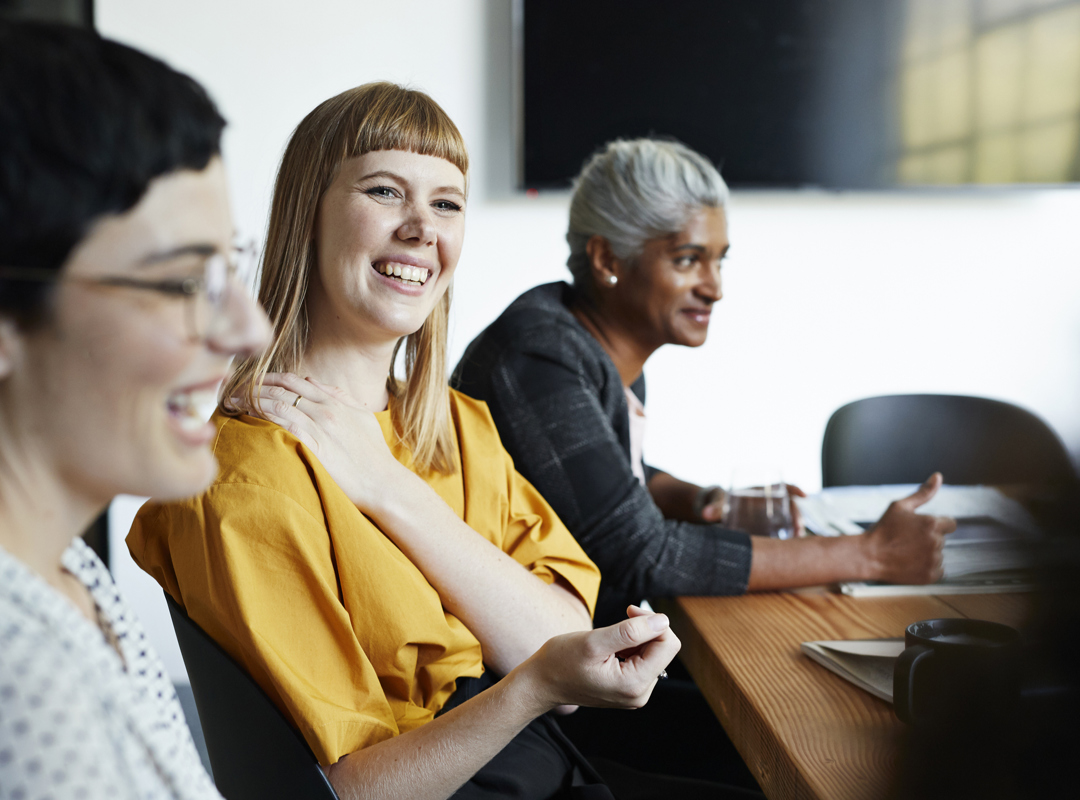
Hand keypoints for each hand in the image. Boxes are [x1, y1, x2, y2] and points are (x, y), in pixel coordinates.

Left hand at [237, 372, 407, 509]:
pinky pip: (283, 422)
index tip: (250, 382)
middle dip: (252, 385)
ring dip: (250, 398)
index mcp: (335, 401)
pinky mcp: (314, 445)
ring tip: (231, 401)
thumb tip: (315, 383)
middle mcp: (326, 409)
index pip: (294, 380)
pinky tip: (247, 415)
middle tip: (232, 390)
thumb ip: (340, 397)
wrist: (383, 483)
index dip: (268, 377)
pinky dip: (262, 414)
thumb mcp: (362, 417)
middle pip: (281, 388)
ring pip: (278, 402)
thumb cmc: (374, 456)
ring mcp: (320, 426)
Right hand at [519, 605, 679, 713]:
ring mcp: (635, 693)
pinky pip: (642, 660)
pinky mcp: (629, 688)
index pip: (668, 645)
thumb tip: (662, 621)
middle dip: (644, 629)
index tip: (629, 611)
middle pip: (663, 649)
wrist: (542, 682)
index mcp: (634, 684)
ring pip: (653, 653)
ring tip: (609, 639)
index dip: (653, 621)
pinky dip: (630, 647)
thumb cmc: (561, 662)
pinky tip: (610, 649)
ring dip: (636, 638)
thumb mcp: (594, 641)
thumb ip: (630, 631)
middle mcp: (640, 694)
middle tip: (619, 620)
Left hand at [704, 484, 806, 535]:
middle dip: (798, 517)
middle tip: (798, 531)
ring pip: (791, 522)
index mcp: (762, 491)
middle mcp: (772, 503)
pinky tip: (791, 553)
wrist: (718, 513)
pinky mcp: (771, 530)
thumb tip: (705, 514)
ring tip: (796, 543)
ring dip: (797, 531)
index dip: (795, 489)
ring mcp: (773, 517)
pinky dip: (790, 541)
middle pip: (792, 507)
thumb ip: (715, 508)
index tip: (804, 496)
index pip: (784, 486)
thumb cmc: (722, 502)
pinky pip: (784, 534)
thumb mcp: (720, 503)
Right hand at [860, 473, 956, 583]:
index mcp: (932, 523)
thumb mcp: (900, 506)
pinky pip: (938, 571)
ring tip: (907, 553)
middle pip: (941, 539)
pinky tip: (911, 563)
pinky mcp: (930, 576)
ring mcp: (933, 560)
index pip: (950, 524)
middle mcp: (936, 542)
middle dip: (928, 539)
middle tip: (907, 541)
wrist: (869, 555)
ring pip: (939, 555)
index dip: (936, 525)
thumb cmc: (883, 529)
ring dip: (927, 554)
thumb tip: (938, 476)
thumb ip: (923, 493)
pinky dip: (927, 568)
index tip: (920, 529)